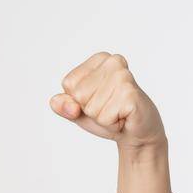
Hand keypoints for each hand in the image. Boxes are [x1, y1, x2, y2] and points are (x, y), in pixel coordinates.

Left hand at [49, 51, 166, 149]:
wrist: (136, 132)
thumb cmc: (109, 116)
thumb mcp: (79, 110)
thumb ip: (63, 105)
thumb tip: (57, 102)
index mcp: (99, 59)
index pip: (69, 84)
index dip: (79, 100)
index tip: (99, 100)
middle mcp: (113, 62)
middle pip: (79, 95)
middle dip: (91, 110)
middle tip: (110, 108)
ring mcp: (123, 77)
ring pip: (91, 108)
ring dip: (103, 119)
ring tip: (118, 113)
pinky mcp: (130, 94)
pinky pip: (105, 118)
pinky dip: (112, 125)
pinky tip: (124, 117)